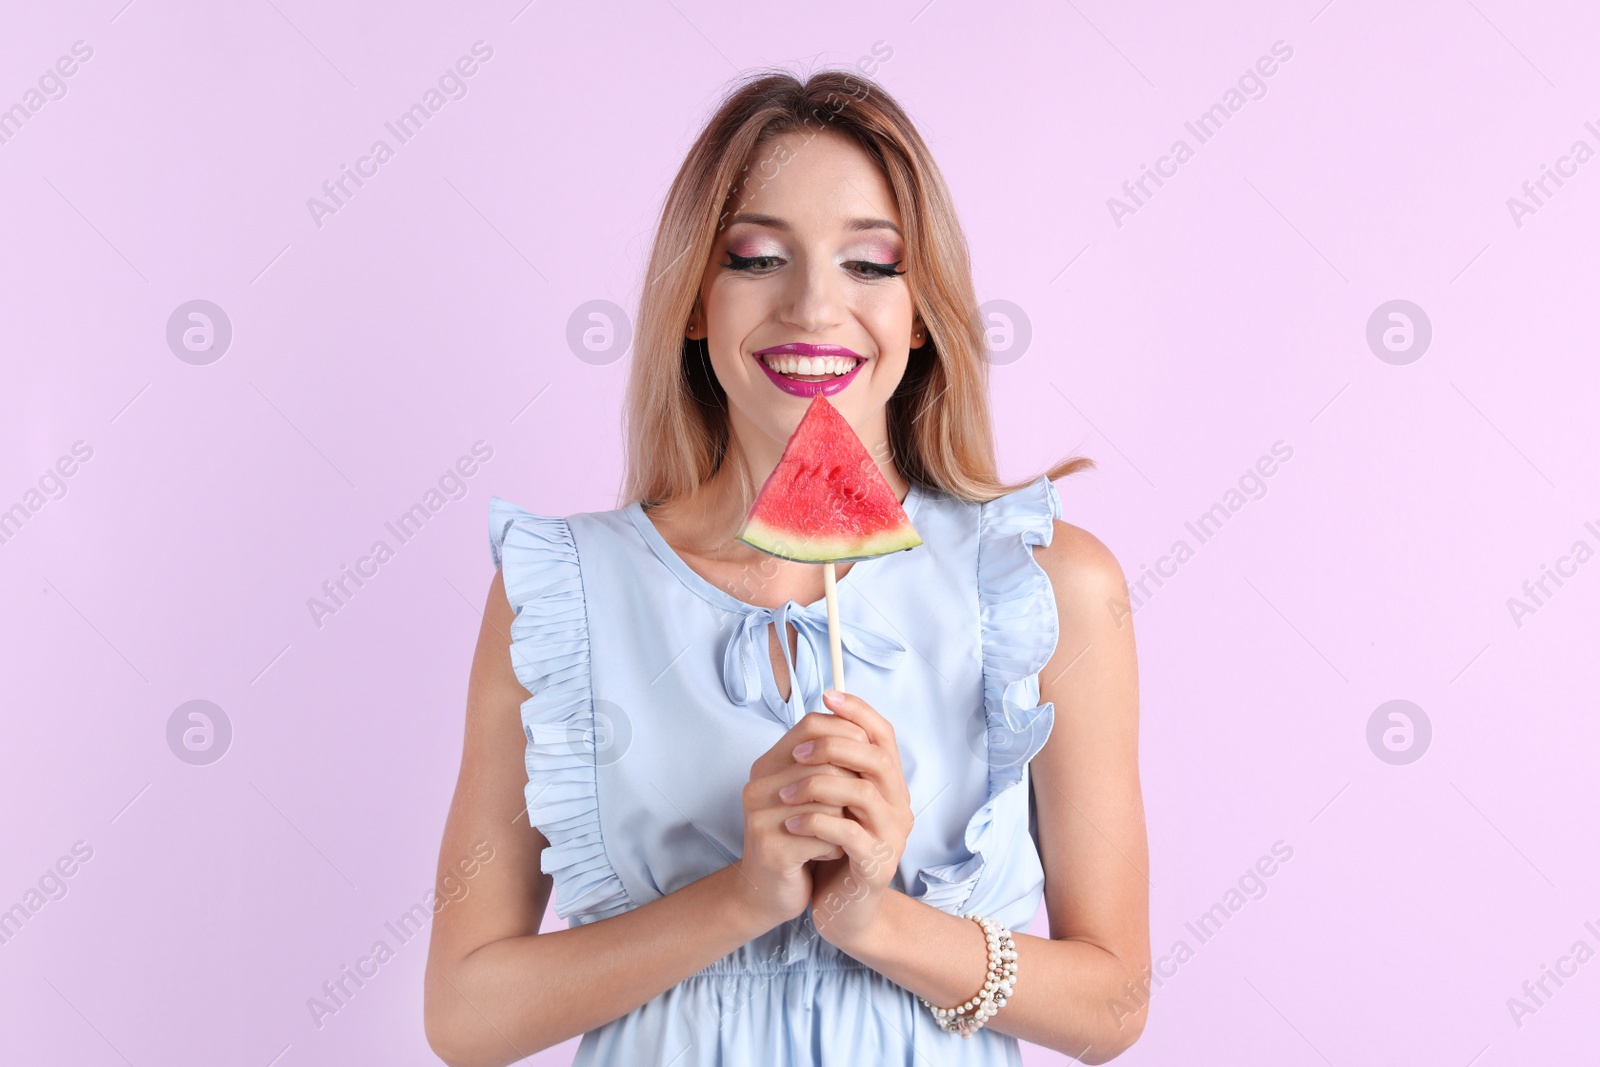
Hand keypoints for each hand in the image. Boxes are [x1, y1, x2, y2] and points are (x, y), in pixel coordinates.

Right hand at [727, 709, 872, 931]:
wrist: (768, 893)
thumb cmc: (797, 840)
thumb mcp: (808, 795)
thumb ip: (826, 763)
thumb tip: (864, 728)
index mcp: (768, 765)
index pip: (812, 725)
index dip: (847, 735)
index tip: (864, 762)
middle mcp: (759, 785)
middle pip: (827, 763)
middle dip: (850, 790)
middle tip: (849, 813)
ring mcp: (761, 816)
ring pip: (830, 801)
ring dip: (844, 822)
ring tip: (835, 835)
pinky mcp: (772, 848)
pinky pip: (826, 836)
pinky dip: (836, 848)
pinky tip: (826, 856)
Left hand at [781, 689, 913, 950]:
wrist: (846, 911)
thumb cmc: (837, 851)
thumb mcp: (836, 804)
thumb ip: (834, 768)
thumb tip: (815, 720)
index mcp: (890, 784)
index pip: (884, 734)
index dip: (859, 711)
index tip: (827, 696)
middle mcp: (899, 805)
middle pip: (877, 757)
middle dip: (834, 747)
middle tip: (797, 753)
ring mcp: (892, 836)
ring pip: (865, 793)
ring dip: (819, 786)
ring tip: (784, 794)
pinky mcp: (877, 866)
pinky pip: (850, 834)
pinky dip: (817, 824)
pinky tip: (791, 824)